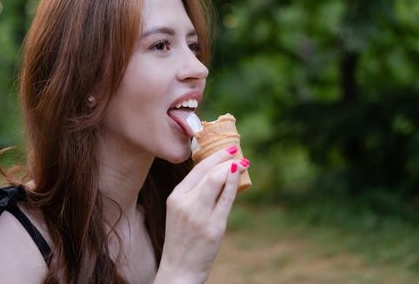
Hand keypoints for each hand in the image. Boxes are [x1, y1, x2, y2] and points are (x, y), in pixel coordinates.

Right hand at [154, 147, 248, 283]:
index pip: (196, 170)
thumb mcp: (181, 212)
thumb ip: (195, 193)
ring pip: (216, 180)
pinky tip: (239, 173)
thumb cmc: (182, 239)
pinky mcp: (213, 227)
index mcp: (176, 197)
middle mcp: (185, 203)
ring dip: (231, 167)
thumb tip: (218, 173)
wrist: (179, 269)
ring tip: (242, 162)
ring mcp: (199, 215)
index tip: (225, 149)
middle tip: (235, 150)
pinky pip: (226, 198)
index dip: (213, 156)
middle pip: (207, 171)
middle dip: (223, 157)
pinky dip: (234, 182)